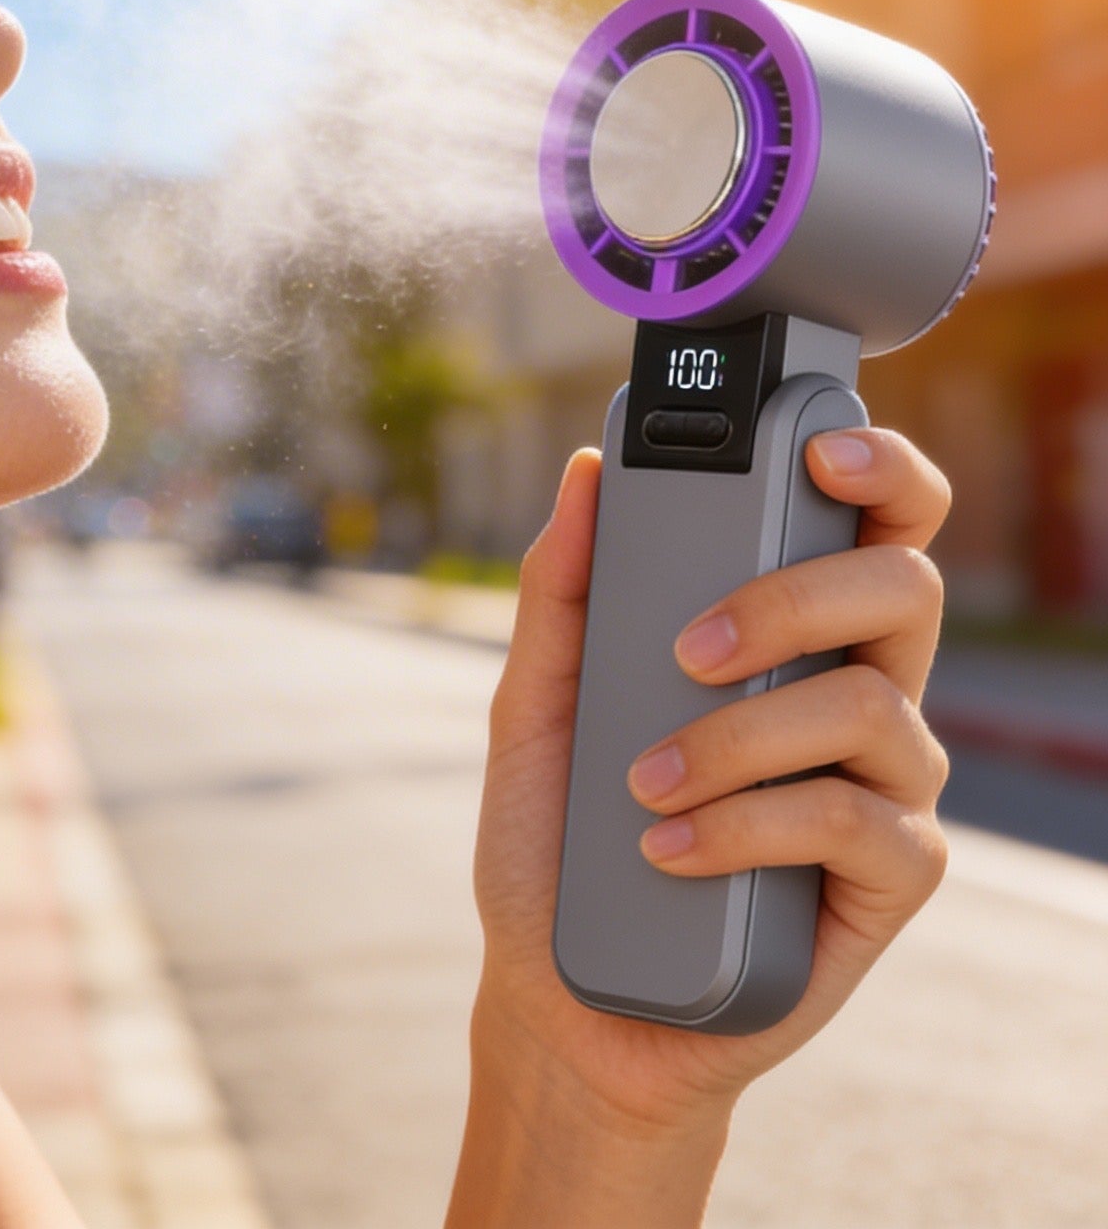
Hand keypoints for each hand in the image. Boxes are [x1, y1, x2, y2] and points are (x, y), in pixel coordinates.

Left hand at [453, 430, 950, 1222]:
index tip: (816, 447)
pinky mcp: (891, 878)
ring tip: (642, 782)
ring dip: (738, 735)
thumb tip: (586, 470)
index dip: (877, 466)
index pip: (872, 523)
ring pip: (872, 701)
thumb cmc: (563, 833)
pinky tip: (670, 848)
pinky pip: (854, 816)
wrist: (569, 990)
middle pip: (901, 586)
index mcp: (789, 631)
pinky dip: (748, 823)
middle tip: (687, 647)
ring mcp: (885, 782)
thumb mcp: (536, 700)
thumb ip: (562, 587)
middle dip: (792, 596)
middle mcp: (855, 689)